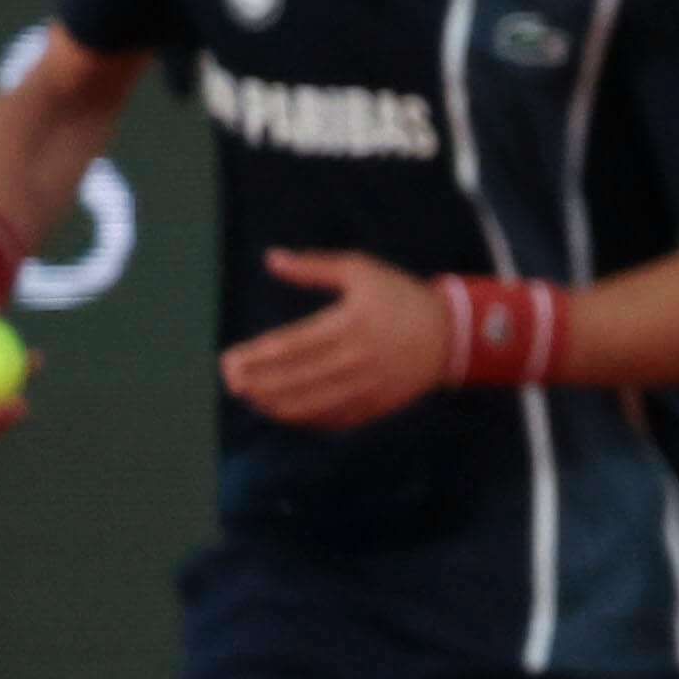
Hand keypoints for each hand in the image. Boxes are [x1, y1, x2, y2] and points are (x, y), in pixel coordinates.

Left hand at [219, 250, 449, 431]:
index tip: (228, 360)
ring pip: (307, 404)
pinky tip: (282, 410)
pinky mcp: (372, 407)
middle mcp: (354, 360)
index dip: (255, 356)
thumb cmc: (401, 296)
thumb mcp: (361, 270)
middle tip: (229, 380)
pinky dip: (301, 417)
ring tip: (250, 396)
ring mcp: (363, 388)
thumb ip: (314, 267)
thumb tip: (272, 259)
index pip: (290, 346)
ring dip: (272, 403)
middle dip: (255, 382)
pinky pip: (328, 419)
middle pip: (293, 379)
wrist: (451, 334)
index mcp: (348, 324)